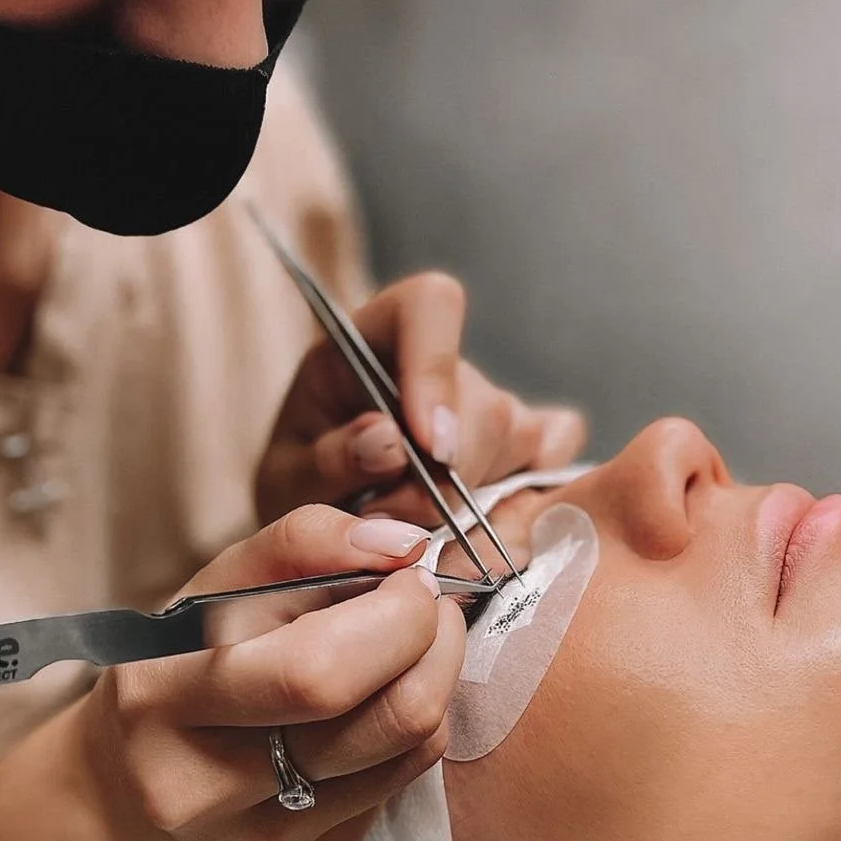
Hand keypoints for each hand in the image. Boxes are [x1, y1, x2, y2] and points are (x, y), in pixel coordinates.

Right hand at [79, 505, 465, 840]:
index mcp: (164, 699)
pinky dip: (404, 738)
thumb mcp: (216, 586)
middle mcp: (199, 790)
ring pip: (410, 754)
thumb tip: (406, 545)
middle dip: (435, 646)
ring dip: (434, 684)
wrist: (126, 786)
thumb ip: (304, 545)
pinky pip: (397, 791)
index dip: (395, 617)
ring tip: (408, 651)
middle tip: (431, 610)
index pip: (317, 672)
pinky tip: (369, 713)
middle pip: (385, 720)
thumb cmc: (183, 664)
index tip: (411, 579)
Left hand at [256, 273, 586, 526]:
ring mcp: (489, 402)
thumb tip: (390, 442)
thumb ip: (329, 459)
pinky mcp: (524, 443)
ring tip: (415, 533)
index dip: (437, 369)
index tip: (429, 448)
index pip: (429, 307)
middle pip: (482, 400)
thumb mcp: (288, 478)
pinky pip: (552, 455)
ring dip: (471, 504)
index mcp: (372, 340)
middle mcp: (439, 364)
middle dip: (448, 481)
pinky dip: (528, 494)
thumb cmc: (301, 489)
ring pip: (517, 439)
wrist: (325, 528)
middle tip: (396, 526)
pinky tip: (480, 522)